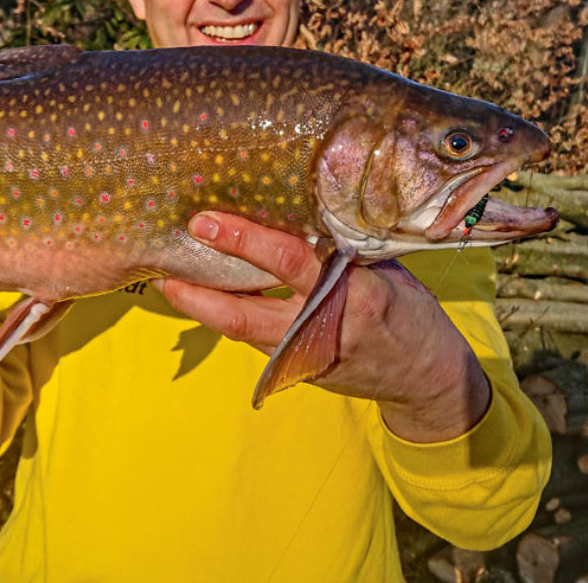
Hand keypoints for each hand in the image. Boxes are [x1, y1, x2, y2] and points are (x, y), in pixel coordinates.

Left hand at [153, 212, 491, 441]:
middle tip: (161, 263)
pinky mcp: (297, 370)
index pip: (288, 261)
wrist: (427, 379)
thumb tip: (291, 208)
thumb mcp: (386, 270)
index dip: (243, 240)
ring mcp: (306, 356)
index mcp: (353, 292)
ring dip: (199, 305)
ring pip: (238, 329)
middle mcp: (322, 328)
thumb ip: (342, 247)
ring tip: (167, 278)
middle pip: (243, 311)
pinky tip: (204, 296)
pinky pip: (253, 338)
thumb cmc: (410, 311)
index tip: (206, 221)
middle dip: (196, 289)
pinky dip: (226, 315)